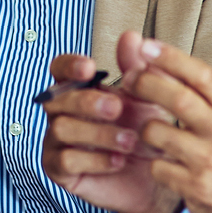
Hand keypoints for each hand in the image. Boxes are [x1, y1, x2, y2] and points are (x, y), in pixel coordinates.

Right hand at [39, 44, 180, 212]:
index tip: (89, 68)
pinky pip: (65, 160)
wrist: (155, 176)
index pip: (59, 69)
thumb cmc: (146, 131)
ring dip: (98, 134)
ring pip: (61, 129)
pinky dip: (94, 160)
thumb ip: (139, 68)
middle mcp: (61, 112)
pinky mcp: (60, 170)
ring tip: (129, 141)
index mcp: (78, 88)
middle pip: (56, 99)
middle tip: (117, 108)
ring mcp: (56, 141)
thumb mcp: (149, 97)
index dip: (69, 66)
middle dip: (87, 102)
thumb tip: (131, 36)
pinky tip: (118, 160)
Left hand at [128, 38, 211, 212]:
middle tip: (129, 79)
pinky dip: (153, 163)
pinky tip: (162, 164)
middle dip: (146, 84)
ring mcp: (210, 160)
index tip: (145, 46)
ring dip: (144, 129)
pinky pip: (156, 165)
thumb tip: (159, 61)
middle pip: (177, 97)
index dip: (170, 57)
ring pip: (157, 131)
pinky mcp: (196, 186)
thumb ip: (202, 95)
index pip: (200, 73)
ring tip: (149, 133)